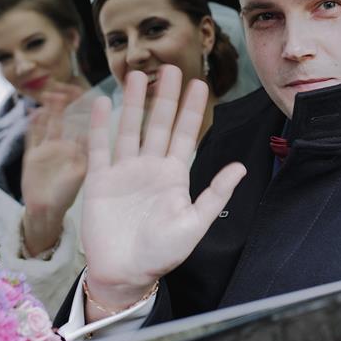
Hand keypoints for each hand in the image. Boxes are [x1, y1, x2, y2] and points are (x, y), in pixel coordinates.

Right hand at [21, 93, 87, 255]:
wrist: (47, 216)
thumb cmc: (69, 201)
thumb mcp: (85, 181)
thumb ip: (87, 164)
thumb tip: (94, 143)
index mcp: (85, 153)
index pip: (89, 127)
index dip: (90, 112)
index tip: (93, 96)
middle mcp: (68, 148)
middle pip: (70, 120)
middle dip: (70, 105)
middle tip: (70, 90)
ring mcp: (49, 151)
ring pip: (52, 125)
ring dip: (52, 111)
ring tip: (52, 96)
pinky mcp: (33, 157)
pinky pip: (33, 137)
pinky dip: (32, 125)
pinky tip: (34, 113)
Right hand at [81, 65, 245, 317]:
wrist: (125, 274)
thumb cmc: (162, 253)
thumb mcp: (194, 224)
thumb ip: (215, 194)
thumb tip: (240, 166)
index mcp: (175, 176)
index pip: (185, 134)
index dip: (191, 109)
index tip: (199, 83)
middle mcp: (150, 167)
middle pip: (159, 124)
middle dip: (165, 96)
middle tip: (169, 67)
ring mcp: (124, 172)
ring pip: (130, 129)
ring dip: (134, 103)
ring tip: (136, 74)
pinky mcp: (100, 181)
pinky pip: (100, 147)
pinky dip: (101, 125)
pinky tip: (103, 103)